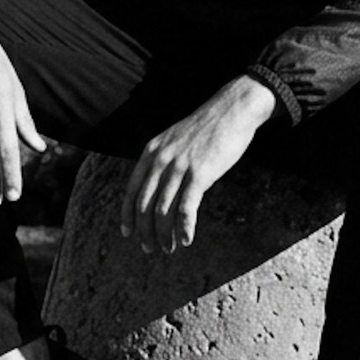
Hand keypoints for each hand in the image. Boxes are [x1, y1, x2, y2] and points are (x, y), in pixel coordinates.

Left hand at [121, 75, 277, 254]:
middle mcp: (161, 160)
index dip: (128, 215)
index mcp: (151, 152)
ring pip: (163, 210)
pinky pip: (186, 208)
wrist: (232, 110)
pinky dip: (184, 228)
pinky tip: (186, 239)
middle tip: (151, 249)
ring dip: (164, 234)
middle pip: (145, 205)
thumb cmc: (206, 127)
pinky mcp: (200, 174)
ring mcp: (179, 167)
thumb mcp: (174, 139)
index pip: (131, 190)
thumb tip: (156, 185)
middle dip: (145, 231)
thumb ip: (162, 160)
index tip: (128, 233)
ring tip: (169, 248)